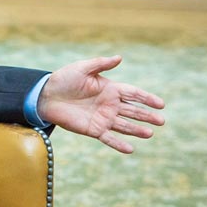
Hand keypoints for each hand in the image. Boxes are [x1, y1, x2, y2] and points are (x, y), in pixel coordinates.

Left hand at [38, 55, 164, 153]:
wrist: (45, 96)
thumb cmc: (63, 79)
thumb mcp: (82, 68)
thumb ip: (101, 64)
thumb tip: (119, 57)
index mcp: (110, 89)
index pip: (133, 94)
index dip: (147, 98)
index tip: (161, 104)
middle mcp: (109, 105)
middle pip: (133, 111)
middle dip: (147, 116)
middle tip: (161, 121)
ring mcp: (103, 118)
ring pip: (124, 126)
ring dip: (137, 130)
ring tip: (150, 133)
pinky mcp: (93, 129)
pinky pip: (109, 138)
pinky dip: (119, 144)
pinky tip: (130, 149)